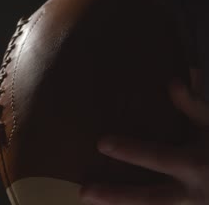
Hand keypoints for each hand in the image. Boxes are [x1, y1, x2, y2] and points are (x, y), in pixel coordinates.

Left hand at [80, 68, 208, 204]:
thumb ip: (193, 106)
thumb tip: (173, 83)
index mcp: (193, 163)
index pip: (157, 157)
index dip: (130, 151)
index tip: (101, 144)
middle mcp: (190, 192)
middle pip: (149, 198)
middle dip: (115, 195)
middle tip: (85, 192)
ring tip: (88, 199)